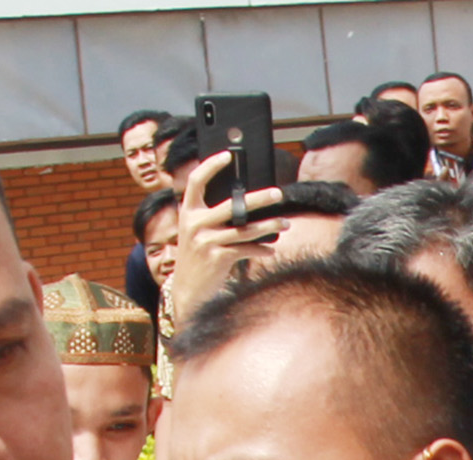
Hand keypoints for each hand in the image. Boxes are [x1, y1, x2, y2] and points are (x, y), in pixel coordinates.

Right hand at [164, 149, 279, 320]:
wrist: (187, 291)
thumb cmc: (198, 257)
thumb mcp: (196, 233)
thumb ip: (211, 217)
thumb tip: (246, 203)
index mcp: (187, 212)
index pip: (195, 181)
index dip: (210, 166)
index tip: (227, 155)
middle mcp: (194, 224)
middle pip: (231, 205)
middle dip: (258, 198)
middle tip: (278, 193)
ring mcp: (206, 241)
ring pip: (245, 229)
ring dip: (269, 225)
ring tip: (286, 223)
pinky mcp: (217, 258)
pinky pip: (246, 249)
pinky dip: (261, 249)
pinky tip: (271, 249)